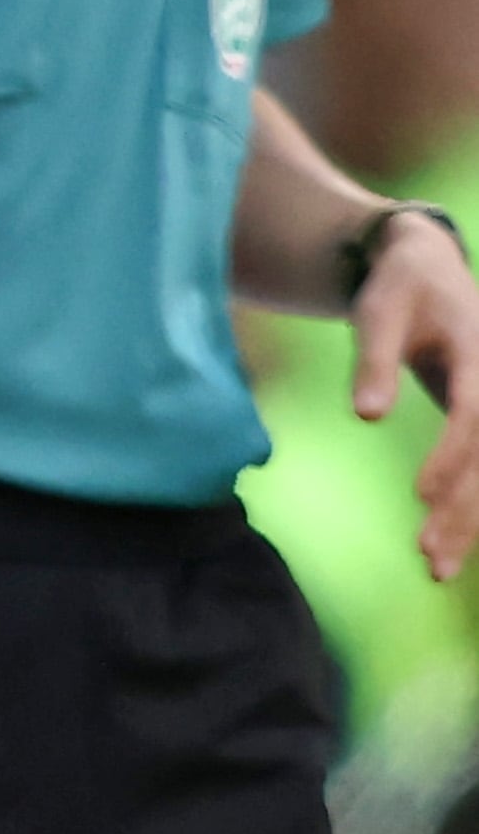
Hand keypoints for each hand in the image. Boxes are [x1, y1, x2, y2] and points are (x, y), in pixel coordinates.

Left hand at [352, 211, 478, 578]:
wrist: (432, 267)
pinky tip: (455, 548)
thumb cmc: (400, 290)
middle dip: (464, 508)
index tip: (421, 494)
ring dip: (472, 520)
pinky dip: (475, 509)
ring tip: (436, 566)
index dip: (451, 456)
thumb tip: (366, 416)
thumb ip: (373, 361)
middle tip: (428, 555)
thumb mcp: (378, 312)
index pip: (474, 413)